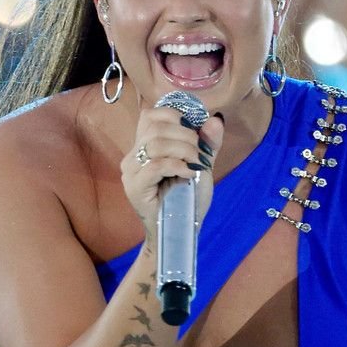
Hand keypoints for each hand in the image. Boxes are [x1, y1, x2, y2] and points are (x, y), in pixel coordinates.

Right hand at [122, 100, 224, 241]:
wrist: (180, 231)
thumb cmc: (188, 199)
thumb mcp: (201, 165)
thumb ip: (207, 143)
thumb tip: (216, 119)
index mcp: (143, 146)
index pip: (151, 115)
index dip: (176, 117)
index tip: (196, 134)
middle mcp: (132, 156)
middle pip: (155, 127)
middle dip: (186, 136)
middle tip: (200, 154)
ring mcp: (131, 172)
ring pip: (155, 144)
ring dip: (184, 150)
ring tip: (195, 165)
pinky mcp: (134, 187)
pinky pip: (155, 165)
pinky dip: (177, 166)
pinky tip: (188, 174)